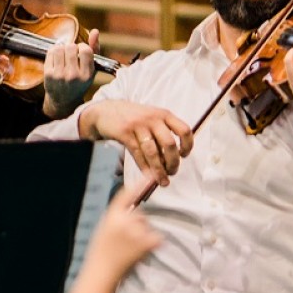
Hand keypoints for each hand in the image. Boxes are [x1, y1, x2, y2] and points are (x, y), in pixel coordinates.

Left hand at [43, 28, 99, 117]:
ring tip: (63, 55)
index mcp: (87, 75)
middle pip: (71, 47)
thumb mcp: (91, 69)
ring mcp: (59, 76)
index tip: (80, 52)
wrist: (63, 100)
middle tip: (71, 54)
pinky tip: (57, 58)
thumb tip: (95, 31)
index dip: (82, 47)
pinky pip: (50, 52)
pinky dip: (54, 51)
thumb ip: (95, 49)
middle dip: (71, 47)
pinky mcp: (48, 74)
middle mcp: (73, 76)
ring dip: (62, 48)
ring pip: (59, 48)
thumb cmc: (80, 82)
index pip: (85, 50)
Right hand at [79, 99, 193, 185]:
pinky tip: (148, 176)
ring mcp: (139, 125)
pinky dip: (144, 167)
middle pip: (170, 144)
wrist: (105, 111)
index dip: (187, 145)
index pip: (184, 130)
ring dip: (159, 169)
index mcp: (164, 114)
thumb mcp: (150, 118)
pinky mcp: (125, 133)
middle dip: (173, 162)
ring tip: (162, 180)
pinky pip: (137, 154)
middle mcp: (153, 118)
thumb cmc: (131, 118)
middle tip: (172, 172)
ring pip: (153, 152)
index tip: (184, 156)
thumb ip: (162, 131)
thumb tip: (172, 157)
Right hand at [91, 182, 163, 272]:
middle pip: (139, 214)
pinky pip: (156, 238)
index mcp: (112, 215)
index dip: (140, 183)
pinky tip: (139, 252)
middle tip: (124, 241)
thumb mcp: (104, 228)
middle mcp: (125, 221)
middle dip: (136, 224)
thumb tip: (134, 210)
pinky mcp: (147, 243)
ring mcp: (137, 232)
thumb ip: (117, 217)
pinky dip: (152, 244)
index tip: (151, 173)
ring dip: (142, 236)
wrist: (101, 272)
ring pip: (146, 227)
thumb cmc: (101, 251)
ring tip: (128, 249)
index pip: (128, 194)